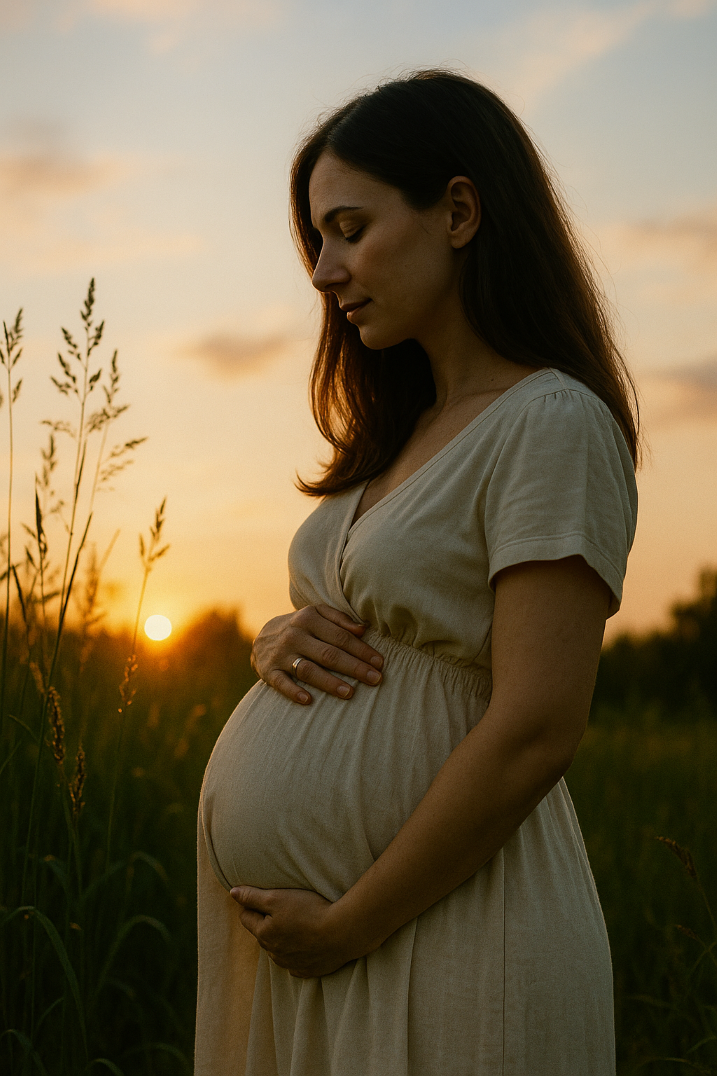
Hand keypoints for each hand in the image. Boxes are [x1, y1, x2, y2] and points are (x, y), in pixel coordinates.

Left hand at [230, 885, 361, 977]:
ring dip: (283, 937)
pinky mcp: (307, 971)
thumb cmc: (310, 911)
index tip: (263, 896)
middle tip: (284, 907)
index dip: (252, 904)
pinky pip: (295, 961)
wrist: (342, 933)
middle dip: (267, 921)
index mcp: (264, 934)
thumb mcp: (277, 898)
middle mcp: (273, 953)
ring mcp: (290, 964)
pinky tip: (309, 940)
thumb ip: (252, 896)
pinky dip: (298, 951)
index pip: (246, 917)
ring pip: (278, 948)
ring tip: (299, 923)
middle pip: (263, 933)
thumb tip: (232, 892)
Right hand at [251, 605, 383, 704]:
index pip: (340, 637)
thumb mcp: (316, 614)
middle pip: (328, 654)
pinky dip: (294, 692)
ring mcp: (281, 654)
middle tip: (375, 679)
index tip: (380, 662)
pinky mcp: (269, 671)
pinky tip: (309, 701)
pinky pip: (281, 683)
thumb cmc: (301, 627)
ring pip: (308, 670)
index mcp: (309, 618)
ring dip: (330, 682)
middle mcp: (295, 635)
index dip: (362, 650)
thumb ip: (340, 619)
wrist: (262, 637)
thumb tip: (363, 629)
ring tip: (350, 693)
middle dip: (354, 667)